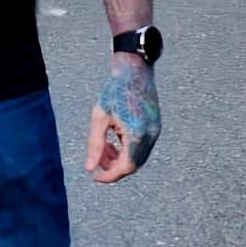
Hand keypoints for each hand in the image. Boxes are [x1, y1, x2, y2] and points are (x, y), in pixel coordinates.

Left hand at [85, 55, 160, 183]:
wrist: (134, 70)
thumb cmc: (114, 89)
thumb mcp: (99, 116)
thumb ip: (95, 144)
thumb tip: (90, 167)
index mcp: (137, 134)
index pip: (126, 167)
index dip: (110, 175)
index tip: (95, 176)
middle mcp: (150, 135)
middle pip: (133, 164)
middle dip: (114, 166)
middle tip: (97, 161)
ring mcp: (155, 131)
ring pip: (138, 156)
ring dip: (120, 158)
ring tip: (103, 147)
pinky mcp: (155, 126)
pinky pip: (141, 146)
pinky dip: (127, 148)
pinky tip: (113, 139)